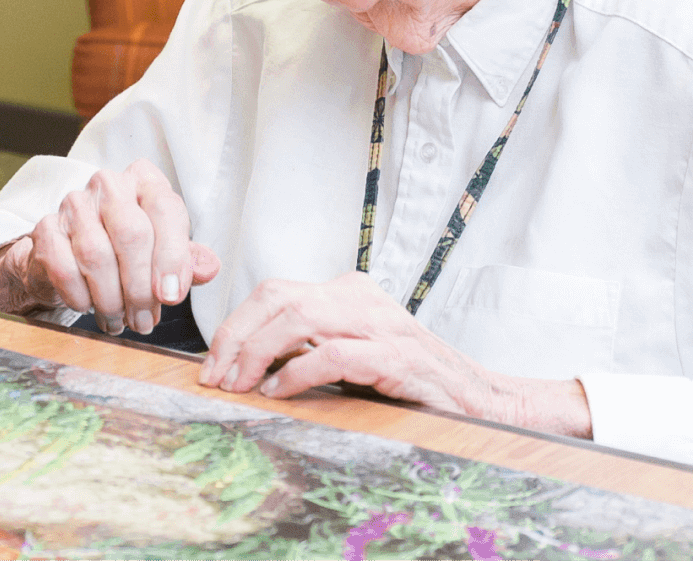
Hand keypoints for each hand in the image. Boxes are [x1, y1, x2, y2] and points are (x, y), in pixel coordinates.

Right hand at [0, 160, 220, 335]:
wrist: (69, 256)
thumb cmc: (127, 253)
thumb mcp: (164, 254)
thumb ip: (188, 261)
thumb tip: (208, 268)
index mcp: (144, 181)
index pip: (164, 209)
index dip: (171, 256)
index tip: (171, 298)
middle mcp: (109, 184)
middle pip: (131, 233)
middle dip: (140, 287)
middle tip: (144, 321)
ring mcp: (74, 203)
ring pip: (96, 254)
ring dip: (111, 299)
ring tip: (119, 321)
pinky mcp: (45, 227)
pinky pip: (63, 266)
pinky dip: (78, 295)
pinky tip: (87, 306)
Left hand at [197, 273, 592, 435]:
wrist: (478, 399)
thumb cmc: (409, 382)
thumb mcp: (351, 354)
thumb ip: (307, 348)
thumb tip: (245, 365)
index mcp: (348, 293)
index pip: (275, 292)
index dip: (236, 324)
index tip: (214, 361)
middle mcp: (360, 299)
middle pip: (277, 297)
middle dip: (236, 336)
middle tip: (215, 375)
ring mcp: (379, 324)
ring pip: (297, 317)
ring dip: (257, 353)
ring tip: (239, 384)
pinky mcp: (395, 356)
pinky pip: (332, 354)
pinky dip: (296, 372)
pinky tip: (278, 392)